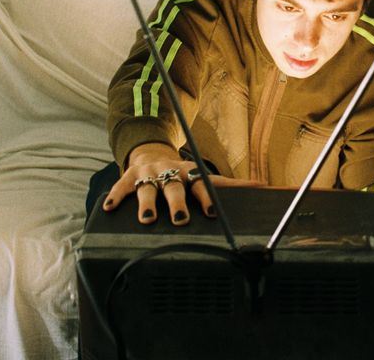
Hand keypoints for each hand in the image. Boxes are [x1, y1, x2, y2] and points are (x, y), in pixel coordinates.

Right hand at [102, 142, 260, 225]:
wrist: (152, 153)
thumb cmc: (182, 172)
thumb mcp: (203, 175)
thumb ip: (231, 184)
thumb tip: (264, 185)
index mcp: (189, 175)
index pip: (200, 185)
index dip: (205, 198)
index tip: (210, 212)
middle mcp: (170, 173)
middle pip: (174, 188)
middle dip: (177, 204)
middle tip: (180, 219)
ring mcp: (149, 174)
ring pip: (148, 188)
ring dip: (147, 203)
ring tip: (148, 219)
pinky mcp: (130, 176)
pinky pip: (121, 186)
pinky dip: (116, 196)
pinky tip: (110, 207)